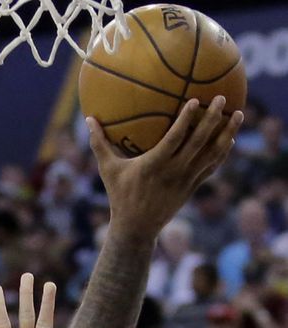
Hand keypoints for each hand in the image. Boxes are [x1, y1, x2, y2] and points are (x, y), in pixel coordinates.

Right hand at [89, 96, 242, 240]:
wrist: (136, 229)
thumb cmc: (119, 196)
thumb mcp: (108, 170)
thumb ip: (99, 144)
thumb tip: (88, 119)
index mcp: (154, 165)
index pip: (174, 139)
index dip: (186, 120)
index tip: (195, 100)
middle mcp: (173, 172)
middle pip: (198, 142)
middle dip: (212, 119)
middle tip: (221, 99)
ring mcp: (185, 181)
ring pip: (211, 154)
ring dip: (227, 134)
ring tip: (238, 114)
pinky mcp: (192, 188)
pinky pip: (211, 167)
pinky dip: (222, 153)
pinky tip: (230, 138)